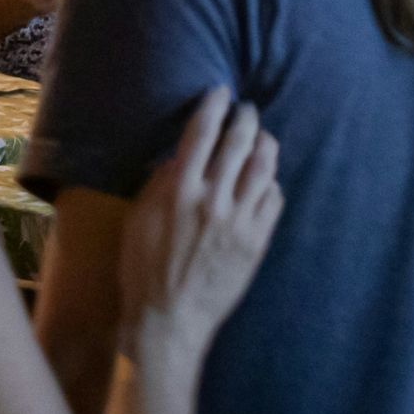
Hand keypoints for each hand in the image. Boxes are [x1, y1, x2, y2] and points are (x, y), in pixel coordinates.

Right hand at [117, 87, 283, 362]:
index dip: (213, 106)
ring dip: (265, 143)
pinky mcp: (258, 242)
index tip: (220, 92)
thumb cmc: (144, 270)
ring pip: (264, 166)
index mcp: (179, 191)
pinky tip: (265, 180)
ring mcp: (240, 221)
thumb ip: (159, 183)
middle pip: (239, 142)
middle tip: (246, 110)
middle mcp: (213, 200)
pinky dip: (272, 182)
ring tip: (262, 137)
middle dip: (245, 118)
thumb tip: (178, 155)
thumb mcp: (139, 220)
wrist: (170, 321)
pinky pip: (274, 199)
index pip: (201, 133)